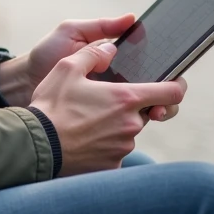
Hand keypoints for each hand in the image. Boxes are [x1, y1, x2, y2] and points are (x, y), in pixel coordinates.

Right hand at [29, 42, 187, 175]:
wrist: (36, 145)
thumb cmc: (52, 105)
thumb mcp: (67, 67)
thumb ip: (93, 53)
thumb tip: (110, 48)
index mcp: (126, 98)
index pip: (172, 93)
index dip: (176, 86)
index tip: (172, 84)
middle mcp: (131, 125)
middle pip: (144, 112)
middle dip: (128, 106)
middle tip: (100, 103)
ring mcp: (123, 148)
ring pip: (127, 132)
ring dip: (114, 126)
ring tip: (84, 122)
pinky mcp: (112, 166)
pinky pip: (115, 152)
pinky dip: (103, 145)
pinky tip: (82, 140)